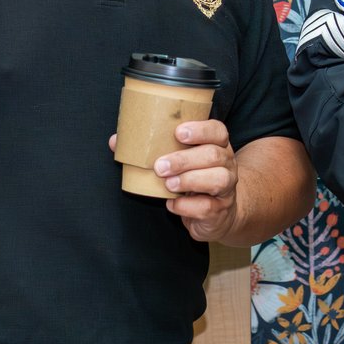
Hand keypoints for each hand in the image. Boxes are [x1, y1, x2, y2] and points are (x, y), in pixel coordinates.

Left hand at [111, 120, 239, 241]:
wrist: (219, 213)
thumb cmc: (193, 178)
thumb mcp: (179, 161)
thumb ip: (152, 149)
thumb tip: (116, 141)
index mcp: (217, 146)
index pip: (218, 131)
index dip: (201, 130)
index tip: (178, 132)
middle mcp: (227, 164)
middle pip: (214, 155)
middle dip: (184, 159)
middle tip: (159, 166)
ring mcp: (226, 188)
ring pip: (217, 179)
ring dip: (189, 180)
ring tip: (168, 184)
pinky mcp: (219, 210)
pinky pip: (206, 207)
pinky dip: (185, 206)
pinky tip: (171, 204)